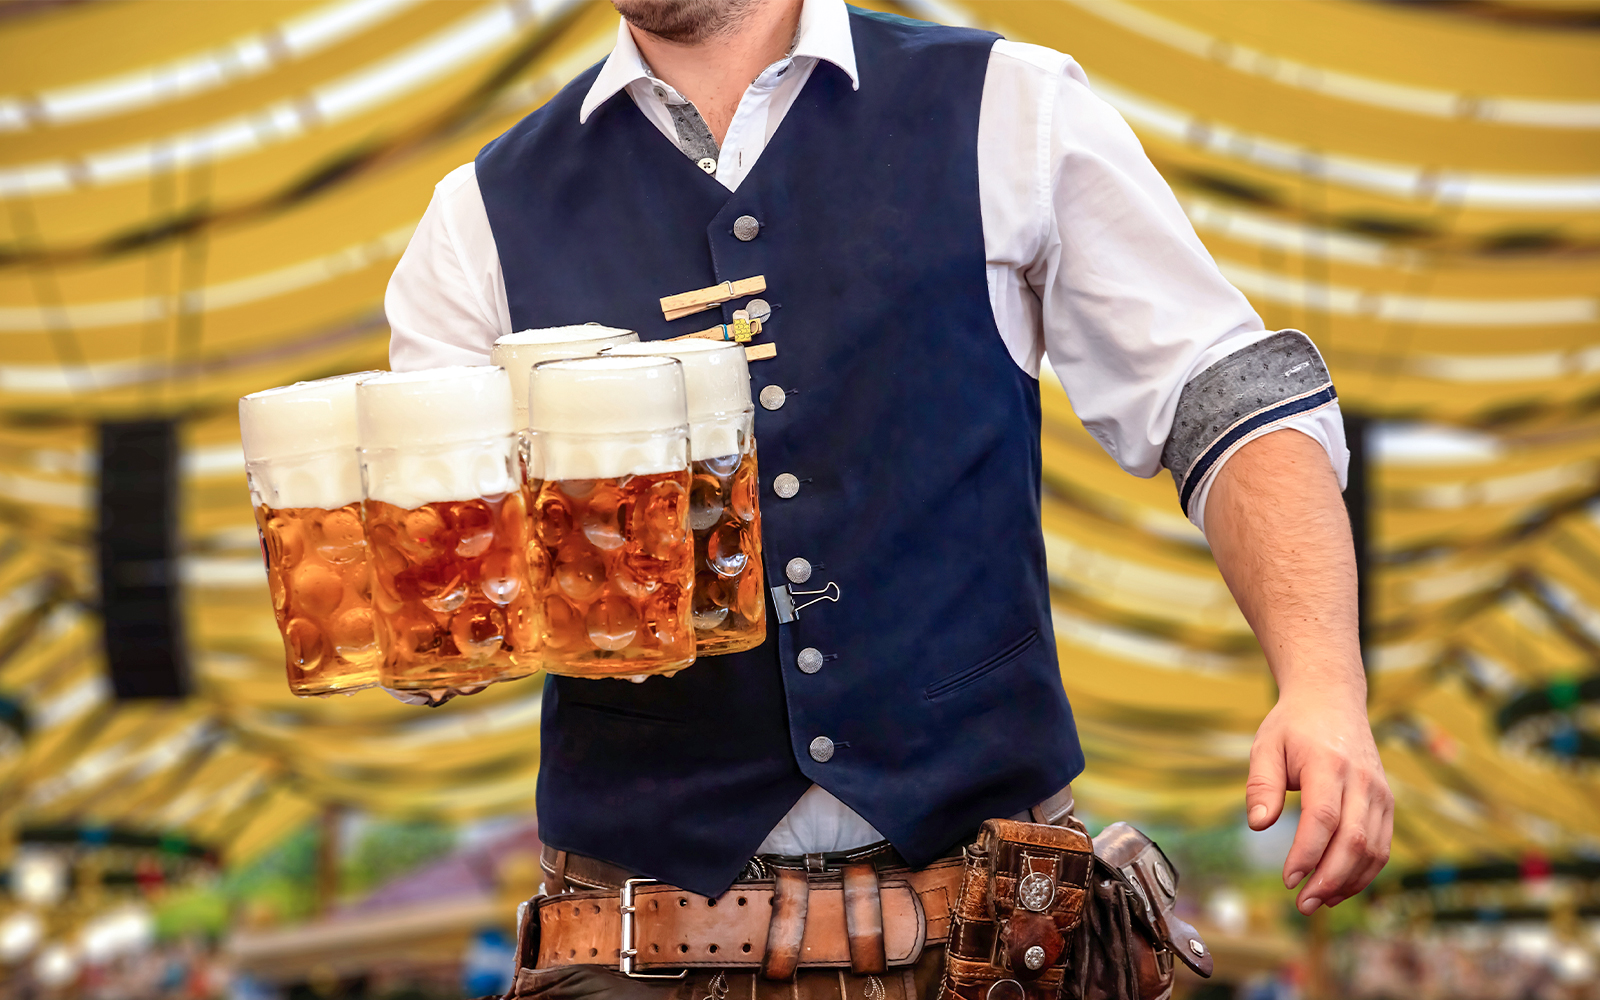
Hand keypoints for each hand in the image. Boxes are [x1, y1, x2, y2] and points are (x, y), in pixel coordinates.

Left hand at [1246, 678, 1392, 913]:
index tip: (1288, 879)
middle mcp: (1362, 780)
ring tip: (1317, 902)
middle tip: (1302, 904)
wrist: (1333, 699)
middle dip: (1329, 879)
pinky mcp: (1387, 803)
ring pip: (1374, 849)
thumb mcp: (1266, 746)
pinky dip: (1363, 873)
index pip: (1323, 817)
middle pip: (1353, 840)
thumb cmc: (1293, 726)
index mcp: (1329, 764)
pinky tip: (1337, 888)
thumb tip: (1258, 825)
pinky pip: (1382, 846)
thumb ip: (1261, 785)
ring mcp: (1380, 793)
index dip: (1307, 853)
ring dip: (1348, 882)